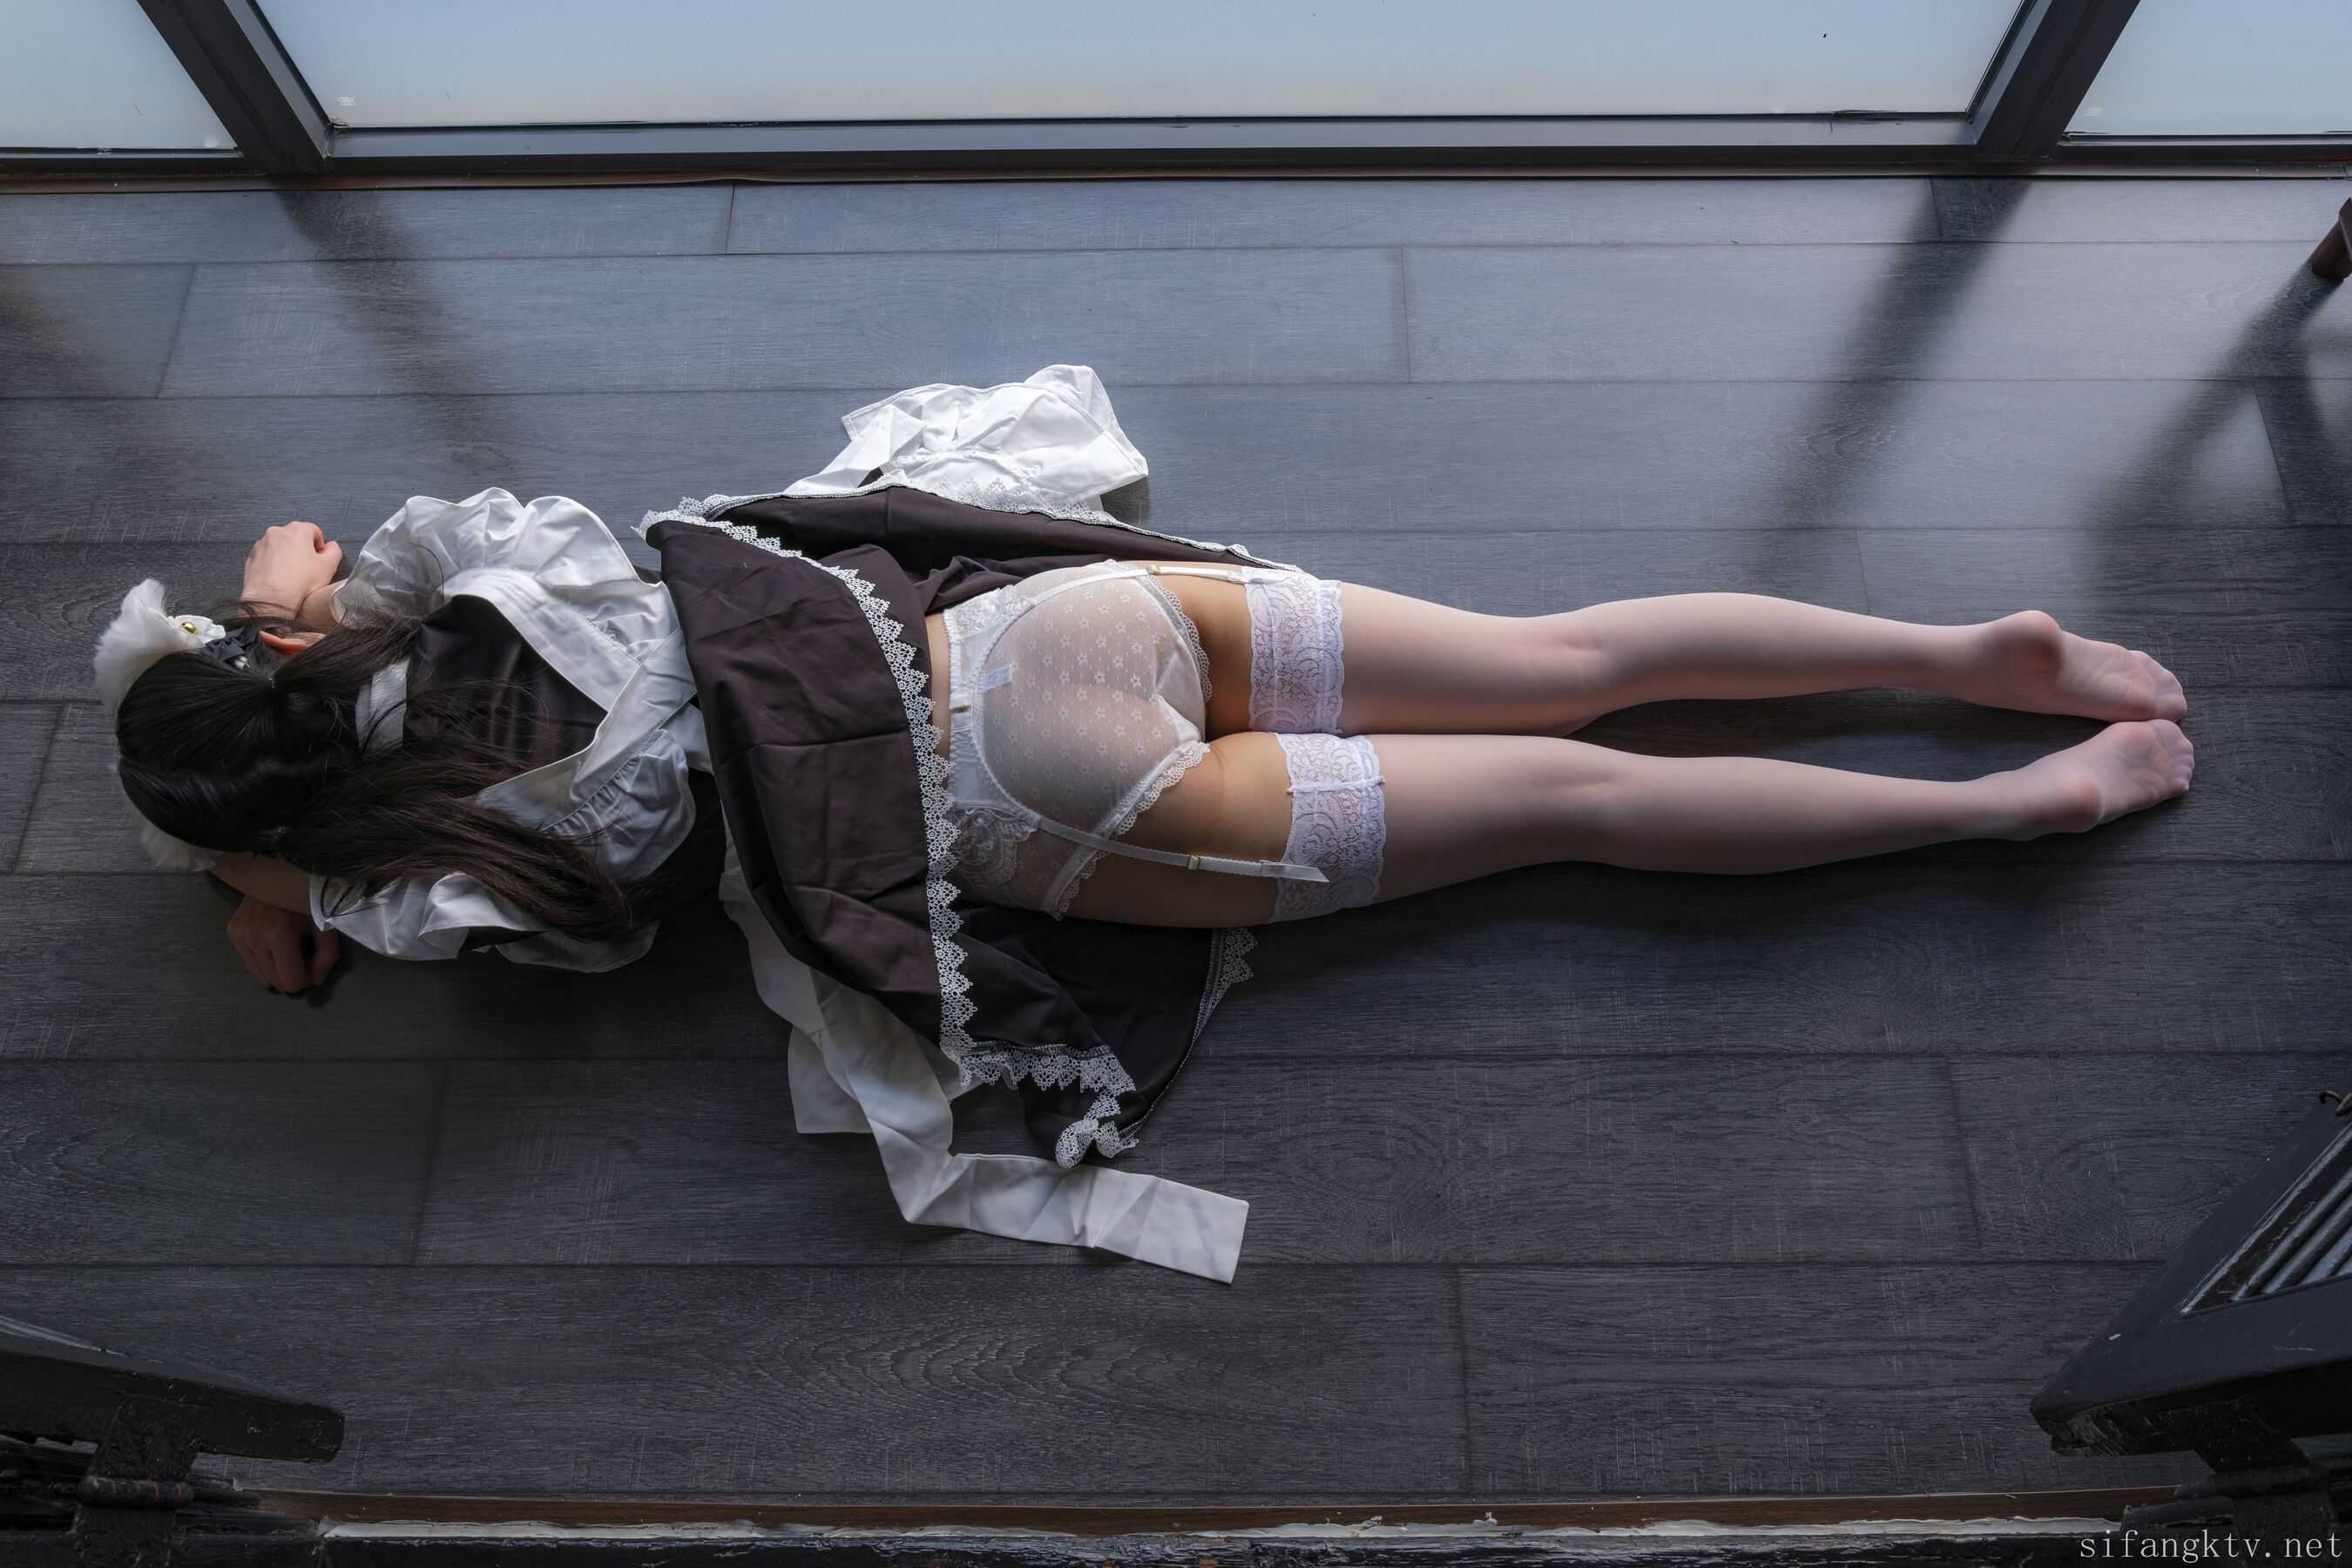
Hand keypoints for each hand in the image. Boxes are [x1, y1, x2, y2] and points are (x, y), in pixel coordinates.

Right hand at [227, 895, 341, 993]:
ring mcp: (240, 935)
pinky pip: (249, 964)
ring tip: (288, 950)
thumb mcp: (327, 924)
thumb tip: (315, 982)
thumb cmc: (308, 897)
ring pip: (260, 977)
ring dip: (277, 971)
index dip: (307, 979)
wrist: (280, 872)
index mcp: (279, 935)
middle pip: (275, 982)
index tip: (313, 963)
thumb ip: (327, 957)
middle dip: (292, 976)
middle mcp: (254, 938)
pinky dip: (264, 962)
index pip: (291, 982)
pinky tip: (273, 945)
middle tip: (303, 957)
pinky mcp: (232, 932)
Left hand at [242, 521, 343, 623]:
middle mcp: (277, 532)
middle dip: (302, 550)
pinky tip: (280, 578)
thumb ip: (334, 551)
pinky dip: (274, 564)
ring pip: (280, 546)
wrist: (271, 600)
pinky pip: (267, 557)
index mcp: (298, 530)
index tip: (319, 559)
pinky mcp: (252, 556)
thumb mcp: (329, 566)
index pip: (314, 531)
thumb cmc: (299, 583)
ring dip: (287, 556)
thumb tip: (330, 547)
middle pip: (295, 537)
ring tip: (292, 575)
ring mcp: (262, 544)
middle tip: (307, 568)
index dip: (320, 546)